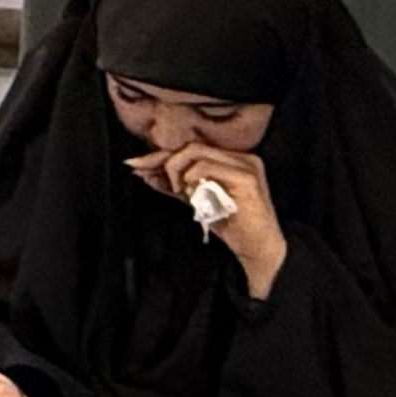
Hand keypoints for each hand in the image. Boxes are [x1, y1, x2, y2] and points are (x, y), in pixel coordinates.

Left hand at [126, 142, 285, 297]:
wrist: (258, 249)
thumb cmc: (232, 226)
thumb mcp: (198, 202)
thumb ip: (176, 188)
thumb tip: (147, 175)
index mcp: (232, 160)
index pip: (193, 150)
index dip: (162, 156)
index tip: (137, 165)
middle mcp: (241, 158)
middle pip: (192, 147)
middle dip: (162, 159)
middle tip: (143, 172)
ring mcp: (246, 165)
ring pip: (197, 152)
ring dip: (177, 169)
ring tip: (176, 190)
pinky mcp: (247, 177)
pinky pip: (208, 166)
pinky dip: (192, 176)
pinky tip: (188, 191)